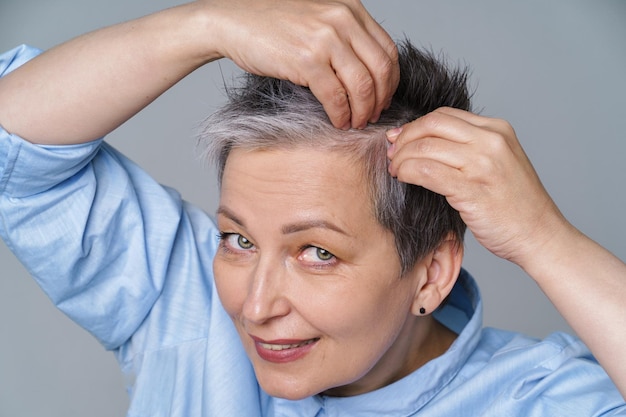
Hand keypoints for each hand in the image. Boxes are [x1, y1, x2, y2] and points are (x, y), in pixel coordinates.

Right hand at [203, 0, 399, 128]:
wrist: (234, 21)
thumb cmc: (273, 25)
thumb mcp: (319, 20)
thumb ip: (345, 37)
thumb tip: (367, 75)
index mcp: (350, 10)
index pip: (387, 50)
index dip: (390, 81)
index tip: (383, 97)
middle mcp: (342, 20)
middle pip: (380, 70)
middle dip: (380, 99)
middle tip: (372, 115)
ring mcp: (325, 39)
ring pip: (362, 86)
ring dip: (362, 111)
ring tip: (355, 122)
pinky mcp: (306, 60)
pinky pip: (335, 96)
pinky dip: (340, 114)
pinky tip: (338, 121)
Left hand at [386, 107, 568, 267]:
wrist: (540, 235)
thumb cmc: (516, 206)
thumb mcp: (498, 163)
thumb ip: (468, 149)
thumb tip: (424, 142)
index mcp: (498, 129)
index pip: (444, 115)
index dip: (416, 126)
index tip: (400, 139)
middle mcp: (491, 140)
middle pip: (431, 125)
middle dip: (404, 138)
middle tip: (392, 154)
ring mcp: (482, 163)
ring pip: (424, 147)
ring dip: (401, 158)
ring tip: (395, 170)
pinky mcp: (471, 188)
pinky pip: (426, 171)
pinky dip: (407, 172)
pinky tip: (403, 178)